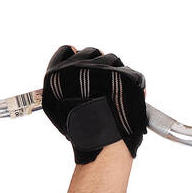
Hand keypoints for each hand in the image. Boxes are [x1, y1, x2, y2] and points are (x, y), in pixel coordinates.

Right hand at [42, 45, 147, 163]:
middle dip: (99, 66)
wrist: (101, 142)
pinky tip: (129, 100)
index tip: (85, 67)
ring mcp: (103, 69)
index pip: (67, 50)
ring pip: (113, 60)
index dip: (78, 58)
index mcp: (59, 74)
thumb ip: (61, 87)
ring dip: (116, 74)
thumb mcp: (57, 109)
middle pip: (93, 53)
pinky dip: (134, 85)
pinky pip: (133, 74)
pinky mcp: (125, 75)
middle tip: (104, 86)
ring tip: (116, 96)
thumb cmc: (80, 131)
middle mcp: (79, 67)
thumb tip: (67, 74)